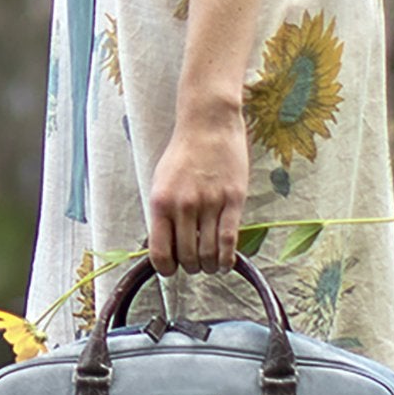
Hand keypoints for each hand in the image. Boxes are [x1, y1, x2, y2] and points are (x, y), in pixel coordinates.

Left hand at [147, 105, 248, 276]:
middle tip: (195, 265)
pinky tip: (226, 262)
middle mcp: (183, 206)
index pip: (159, 252)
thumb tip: (164, 246)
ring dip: (209, 266)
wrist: (208, 124)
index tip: (172, 270)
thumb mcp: (161, 182)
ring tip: (211, 265)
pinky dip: (226, 258)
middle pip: (186, 256)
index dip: (166, 269)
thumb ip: (162, 213)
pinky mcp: (233, 200)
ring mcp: (209, 203)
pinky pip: (229, 240)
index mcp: (160, 203)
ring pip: (208, 253)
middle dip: (190, 267)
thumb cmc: (183, 153)